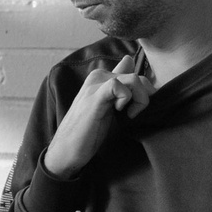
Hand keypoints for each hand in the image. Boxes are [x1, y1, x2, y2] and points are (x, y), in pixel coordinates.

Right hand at [41, 47, 154, 180]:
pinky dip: (126, 99)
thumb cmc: (87, 131)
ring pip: (133, 79)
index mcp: (102, 78)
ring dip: (140, 99)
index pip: (132, 69)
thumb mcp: (108, 105)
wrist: (66, 149)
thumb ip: (119, 85)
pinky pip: (118, 86)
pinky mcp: (94, 98)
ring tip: (131, 115)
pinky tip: (121, 112)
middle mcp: (98, 77)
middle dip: (145, 97)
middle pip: (137, 76)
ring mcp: (95, 86)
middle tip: (137, 114)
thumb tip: (129, 61)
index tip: (139, 106)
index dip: (143, 88)